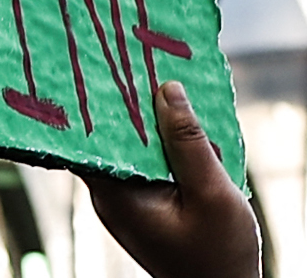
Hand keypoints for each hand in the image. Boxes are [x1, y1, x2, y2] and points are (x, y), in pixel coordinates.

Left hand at [86, 81, 261, 277]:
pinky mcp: (145, 202)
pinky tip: (176, 115)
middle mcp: (112, 197)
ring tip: (151, 73)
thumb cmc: (220, 254)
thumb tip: (167, 89)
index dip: (89, 103)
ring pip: (129, 147)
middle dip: (122, 101)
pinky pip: (144, 161)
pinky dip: (159, 140)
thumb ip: (188, 142)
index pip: (86, 141)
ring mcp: (128, 200)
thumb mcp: (212, 194)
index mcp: (116, 197)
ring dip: (145, 119)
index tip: (90, 64)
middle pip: (107, 138)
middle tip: (125, 52)